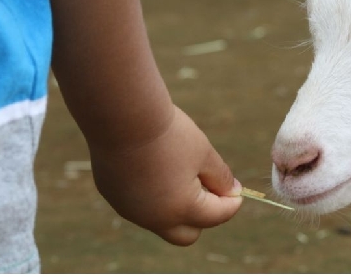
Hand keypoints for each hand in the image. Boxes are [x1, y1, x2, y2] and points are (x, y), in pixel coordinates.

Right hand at [88, 105, 242, 245]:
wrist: (122, 116)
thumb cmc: (168, 134)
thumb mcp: (203, 153)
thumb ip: (220, 177)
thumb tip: (231, 191)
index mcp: (182, 209)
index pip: (216, 216)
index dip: (231, 203)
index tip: (237, 191)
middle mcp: (154, 218)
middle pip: (187, 234)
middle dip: (202, 217)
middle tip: (209, 190)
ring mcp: (131, 210)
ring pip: (160, 220)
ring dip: (175, 205)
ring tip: (178, 171)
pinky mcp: (113, 196)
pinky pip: (138, 204)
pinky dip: (150, 194)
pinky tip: (151, 166)